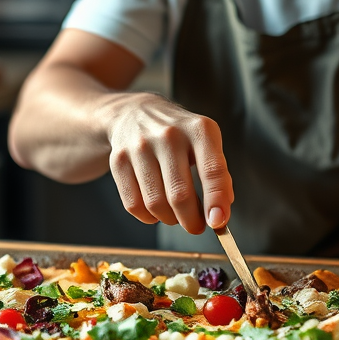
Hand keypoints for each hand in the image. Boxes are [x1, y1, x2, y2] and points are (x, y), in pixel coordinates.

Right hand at [104, 93, 233, 234]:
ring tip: (176, 215)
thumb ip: (218, 174)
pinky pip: (133, 204)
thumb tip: (219, 213)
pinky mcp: (119, 160)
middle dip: (191, 220)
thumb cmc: (178, 134)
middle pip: (180, 194)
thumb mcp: (205, 141)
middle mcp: (168, 135)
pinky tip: (155, 210)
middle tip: (196, 227)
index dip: (216, 200)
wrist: (134, 112)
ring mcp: (140, 147)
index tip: (218, 223)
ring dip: (169, 219)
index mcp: (198, 129)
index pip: (212, 170)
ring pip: (155, 204)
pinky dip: (147, 217)